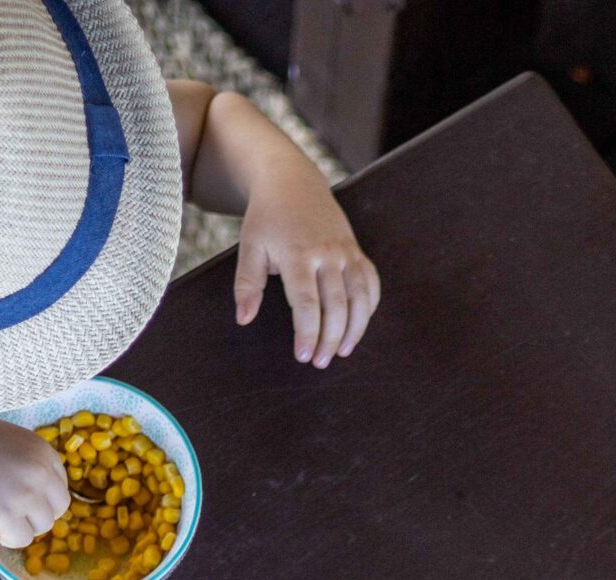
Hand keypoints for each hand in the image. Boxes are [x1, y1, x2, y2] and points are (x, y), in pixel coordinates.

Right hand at [0, 416, 68, 549]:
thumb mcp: (5, 439)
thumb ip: (25, 461)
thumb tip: (36, 491)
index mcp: (42, 449)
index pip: (59, 485)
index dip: (39, 495)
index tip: (16, 495)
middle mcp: (40, 470)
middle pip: (57, 508)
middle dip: (34, 513)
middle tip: (7, 509)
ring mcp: (25, 493)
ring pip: (42, 527)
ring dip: (19, 525)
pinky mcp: (6, 513)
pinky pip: (20, 539)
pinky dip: (4, 537)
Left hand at [233, 180, 379, 365]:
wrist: (292, 182)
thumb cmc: (266, 219)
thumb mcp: (249, 247)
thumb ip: (247, 284)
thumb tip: (244, 319)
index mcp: (297, 254)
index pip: (306, 303)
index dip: (307, 333)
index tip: (303, 356)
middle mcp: (327, 253)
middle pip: (337, 305)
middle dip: (331, 338)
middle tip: (321, 362)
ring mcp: (346, 251)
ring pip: (360, 297)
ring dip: (355, 329)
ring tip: (343, 351)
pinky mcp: (357, 250)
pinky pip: (371, 283)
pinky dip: (369, 307)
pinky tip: (358, 325)